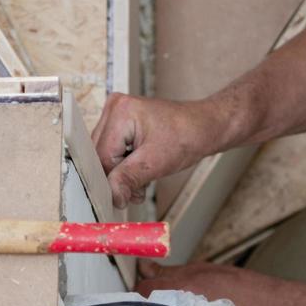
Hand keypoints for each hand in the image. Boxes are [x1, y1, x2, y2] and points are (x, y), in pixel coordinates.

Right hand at [91, 92, 220, 207]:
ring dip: (121, 173)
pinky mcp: (121, 122)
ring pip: (105, 154)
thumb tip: (113, 197)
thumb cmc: (187, 137)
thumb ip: (128, 179)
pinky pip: (112, 149)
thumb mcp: (155, 163)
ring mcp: (117, 113)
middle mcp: (115, 108)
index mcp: (120, 111)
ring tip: (142, 178)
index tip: (124, 198)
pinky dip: (124, 165)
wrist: (204, 128)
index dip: (112, 180)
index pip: (103, 156)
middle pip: (100, 154)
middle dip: (117, 177)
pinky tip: (139, 169)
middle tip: (136, 191)